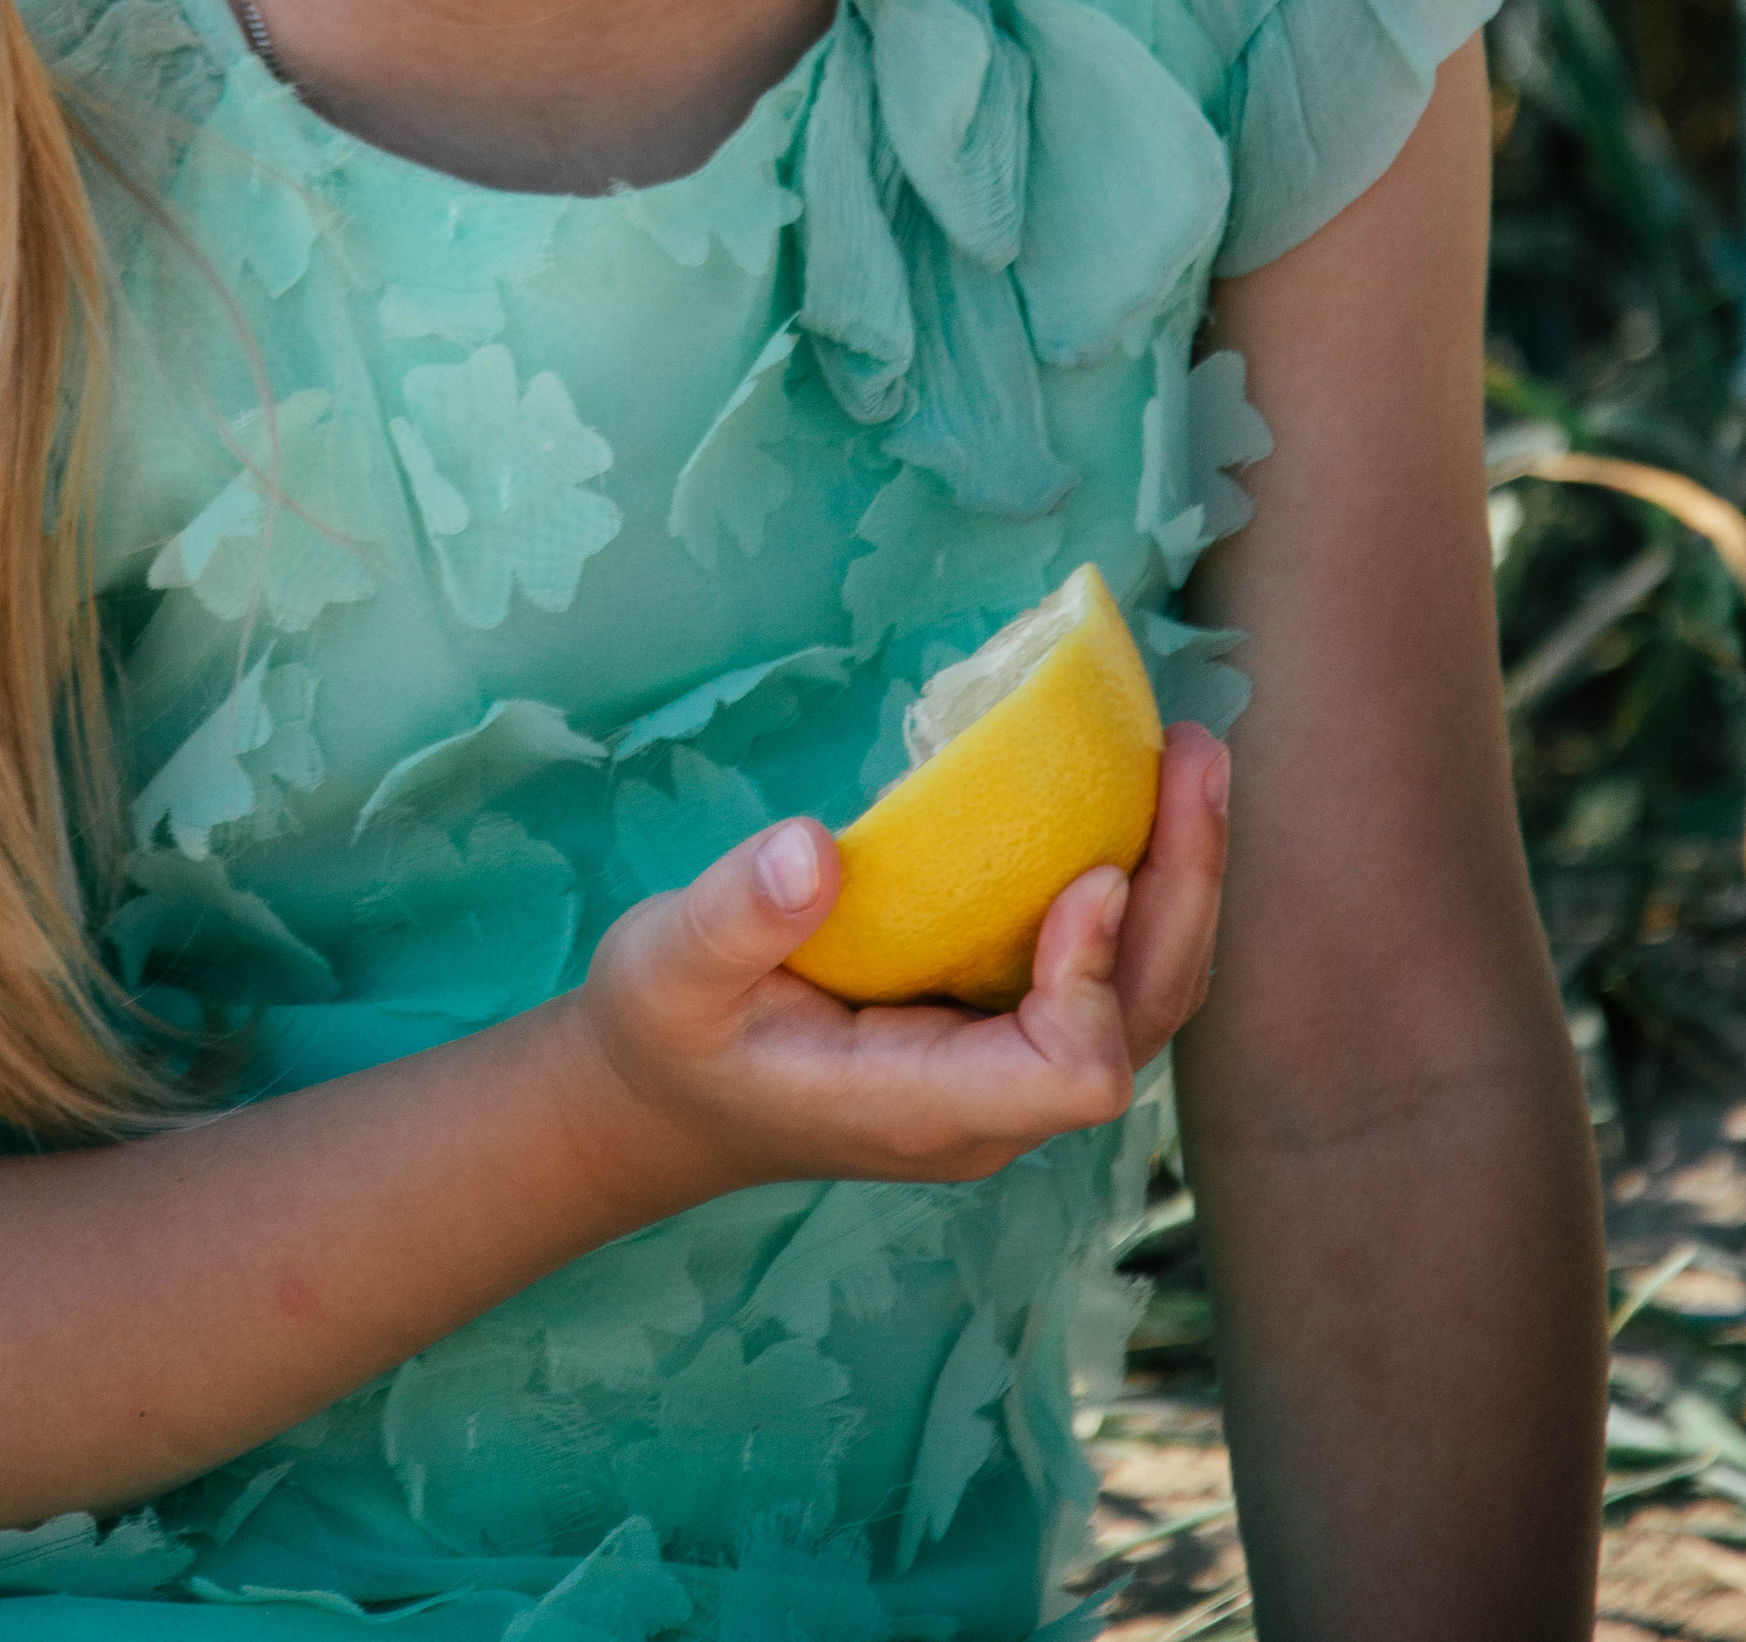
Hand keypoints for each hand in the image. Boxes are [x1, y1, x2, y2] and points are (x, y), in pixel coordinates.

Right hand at [551, 721, 1228, 1211]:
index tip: (1089, 870)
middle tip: (1194, 754)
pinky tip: (1135, 797)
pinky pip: (1110, 973)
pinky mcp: (1005, 1029)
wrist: (666, 1096)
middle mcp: (994, 1105)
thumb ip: (735, 915)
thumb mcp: (669, 968)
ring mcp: (1009, 1072)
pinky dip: (1142, 888)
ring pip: (1147, 1000)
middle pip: (1146, 1024)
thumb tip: (812, 847)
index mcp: (923, 1103)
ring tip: (1189, 759)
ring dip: (1180, 882)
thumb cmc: (669, 1032)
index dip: (1098, 976)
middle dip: (1184, 891)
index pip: (1073, 1072)